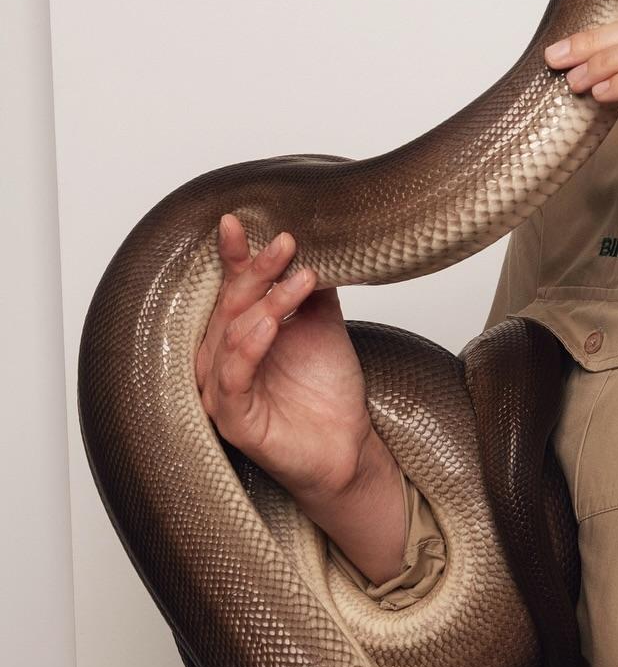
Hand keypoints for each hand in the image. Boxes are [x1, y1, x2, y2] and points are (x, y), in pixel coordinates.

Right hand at [194, 213, 380, 503]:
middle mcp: (222, 360)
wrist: (347, 445)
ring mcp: (222, 390)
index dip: (234, 256)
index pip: (232, 288)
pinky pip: (233, 378)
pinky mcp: (233, 420)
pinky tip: (270, 324)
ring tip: (299, 280)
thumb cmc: (326, 390)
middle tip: (285, 243)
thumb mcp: (321, 326)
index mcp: (237, 335)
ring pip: (232, 336)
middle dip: (256, 271)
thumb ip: (309, 290)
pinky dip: (249, 347)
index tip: (237, 221)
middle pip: (230, 306)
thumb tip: (313, 243)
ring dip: (265, 303)